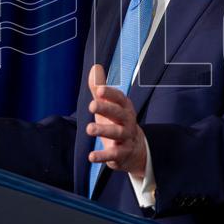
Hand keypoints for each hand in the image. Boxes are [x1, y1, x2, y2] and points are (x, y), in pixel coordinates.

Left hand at [86, 64, 147, 178]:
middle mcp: (128, 121)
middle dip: (106, 109)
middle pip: (119, 114)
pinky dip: (102, 156)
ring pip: (117, 133)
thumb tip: (95, 67)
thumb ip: (100, 88)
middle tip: (92, 105)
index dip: (110, 94)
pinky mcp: (122, 154)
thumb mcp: (108, 105)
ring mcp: (126, 138)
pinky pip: (113, 154)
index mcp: (124, 107)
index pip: (119, 98)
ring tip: (89, 129)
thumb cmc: (117, 122)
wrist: (134, 149)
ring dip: (103, 130)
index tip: (98, 90)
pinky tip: (91, 156)